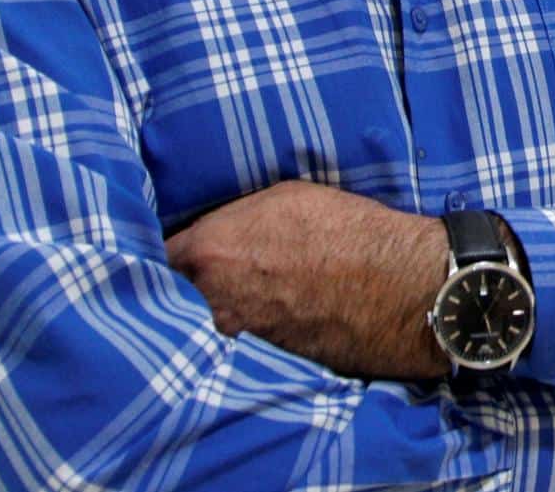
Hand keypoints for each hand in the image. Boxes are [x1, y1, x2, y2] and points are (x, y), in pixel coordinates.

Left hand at [165, 179, 449, 380]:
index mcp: (210, 251)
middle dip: (188, 280)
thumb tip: (218, 233)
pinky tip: (274, 307)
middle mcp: (212, 299)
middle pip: (177, 291)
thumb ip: (236, 218)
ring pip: (206, 317)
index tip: (184, 245)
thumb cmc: (345, 230)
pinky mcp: (262, 357)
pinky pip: (239, 336)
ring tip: (250, 286)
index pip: (159, 254)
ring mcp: (236, 334)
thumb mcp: (284, 198)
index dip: (169, 248)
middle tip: (213, 266)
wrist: (395, 288)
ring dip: (218, 303)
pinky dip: (249, 323)